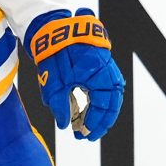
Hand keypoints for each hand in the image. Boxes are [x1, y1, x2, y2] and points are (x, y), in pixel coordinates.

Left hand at [26, 9, 123, 140]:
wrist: (54, 30)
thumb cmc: (55, 54)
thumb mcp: (54, 82)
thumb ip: (60, 105)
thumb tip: (65, 125)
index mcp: (99, 76)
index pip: (103, 107)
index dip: (94, 124)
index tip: (82, 136)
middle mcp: (108, 72)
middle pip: (111, 104)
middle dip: (99, 122)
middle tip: (86, 136)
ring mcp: (106, 68)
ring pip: (109, 97)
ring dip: (98, 113)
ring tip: (84, 127)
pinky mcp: (100, 67)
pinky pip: (104, 89)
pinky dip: (96, 102)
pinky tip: (83, 112)